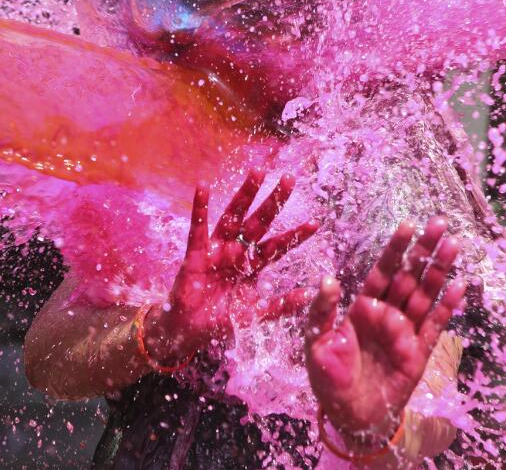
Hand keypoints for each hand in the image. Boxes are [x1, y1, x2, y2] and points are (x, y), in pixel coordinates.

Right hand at [143, 169, 319, 364]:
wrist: (191, 331)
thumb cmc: (222, 319)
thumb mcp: (255, 314)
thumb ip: (280, 305)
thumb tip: (309, 295)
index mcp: (253, 264)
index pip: (277, 245)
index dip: (294, 235)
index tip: (315, 223)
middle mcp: (237, 251)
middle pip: (259, 220)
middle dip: (273, 200)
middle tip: (289, 178)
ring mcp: (217, 249)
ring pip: (233, 216)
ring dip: (245, 194)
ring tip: (257, 173)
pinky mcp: (196, 253)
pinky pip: (198, 227)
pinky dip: (200, 208)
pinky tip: (203, 187)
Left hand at [305, 217, 465, 446]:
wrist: (349, 415)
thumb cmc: (328, 377)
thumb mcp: (316, 340)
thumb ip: (323, 310)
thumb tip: (329, 279)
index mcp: (362, 306)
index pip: (382, 270)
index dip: (395, 249)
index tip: (408, 225)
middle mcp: (386, 313)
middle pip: (409, 275)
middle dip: (424, 250)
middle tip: (439, 223)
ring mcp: (405, 331)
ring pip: (425, 294)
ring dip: (439, 270)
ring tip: (453, 245)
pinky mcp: (418, 352)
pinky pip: (435, 325)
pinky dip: (447, 306)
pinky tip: (460, 286)